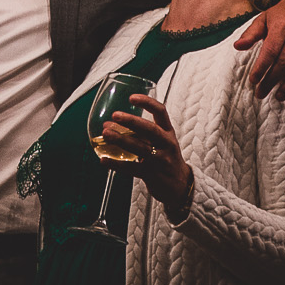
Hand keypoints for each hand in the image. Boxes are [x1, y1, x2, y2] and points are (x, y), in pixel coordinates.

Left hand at [102, 94, 192, 213]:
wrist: (181, 186)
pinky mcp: (152, 175)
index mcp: (168, 132)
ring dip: (121, 140)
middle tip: (115, 115)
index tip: (132, 98)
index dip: (147, 103)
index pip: (161, 112)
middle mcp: (166, 144)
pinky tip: (103, 160)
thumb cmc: (164, 159)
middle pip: (150, 129)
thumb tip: (108, 125)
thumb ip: (137, 133)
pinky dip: (116, 164)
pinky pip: (132, 168)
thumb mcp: (158, 143)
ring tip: (105, 134)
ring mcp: (160, 160)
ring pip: (140, 148)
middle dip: (132, 121)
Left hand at [234, 0, 284, 100]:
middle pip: (284, 62)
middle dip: (271, 80)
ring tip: (279, 96)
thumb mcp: (265, 17)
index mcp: (281, 27)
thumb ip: (251, 33)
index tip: (253, 81)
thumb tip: (237, 46)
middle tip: (261, 93)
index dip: (261, 68)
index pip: (270, 51)